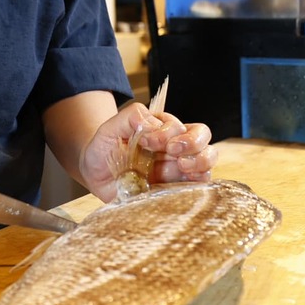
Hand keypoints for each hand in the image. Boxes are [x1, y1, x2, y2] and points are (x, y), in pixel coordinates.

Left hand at [79, 103, 217, 201]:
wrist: (96, 174)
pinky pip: (199, 185)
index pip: (178, 125)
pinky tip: (181, 183)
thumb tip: (154, 126)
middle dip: (192, 142)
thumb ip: (131, 117)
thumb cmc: (104, 147)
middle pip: (202, 136)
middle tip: (172, 150)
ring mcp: (178, 167)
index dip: (167, 132)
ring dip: (200, 161)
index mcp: (162, 128)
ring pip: (208, 159)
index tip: (147, 141)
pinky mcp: (176, 187)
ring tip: (181, 166)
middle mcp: (175, 145)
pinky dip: (197, 182)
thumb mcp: (110, 127)